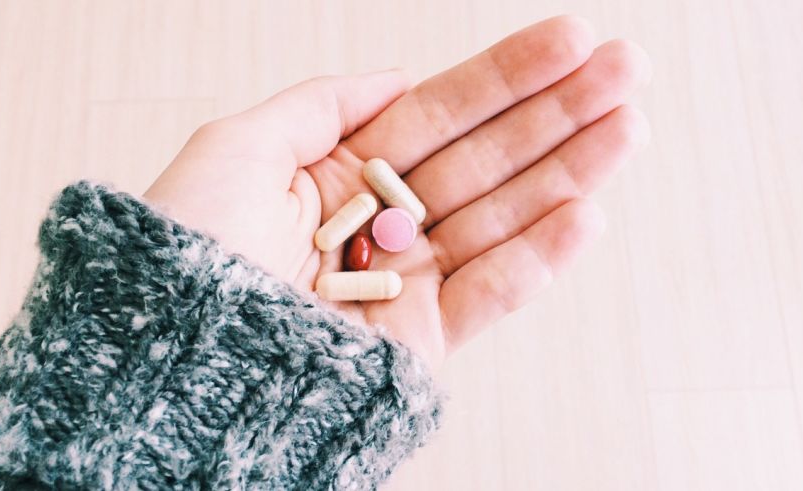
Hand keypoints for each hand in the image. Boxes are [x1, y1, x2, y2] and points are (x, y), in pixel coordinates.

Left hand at [144, 15, 650, 370]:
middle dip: (556, 114)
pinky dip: (537, 258)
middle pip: (483, 160)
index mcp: (340, 176)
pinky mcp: (418, 341)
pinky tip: (585, 212)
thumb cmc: (190, 248)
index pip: (439, 116)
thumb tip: (395, 77)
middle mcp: (379, 225)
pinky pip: (488, 295)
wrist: (175, 358)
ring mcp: (403, 283)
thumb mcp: (238, 147)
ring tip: (627, 126)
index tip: (569, 41)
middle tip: (625, 69)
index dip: (505, 78)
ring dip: (568, 174)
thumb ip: (321, 105)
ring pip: (500, 220)